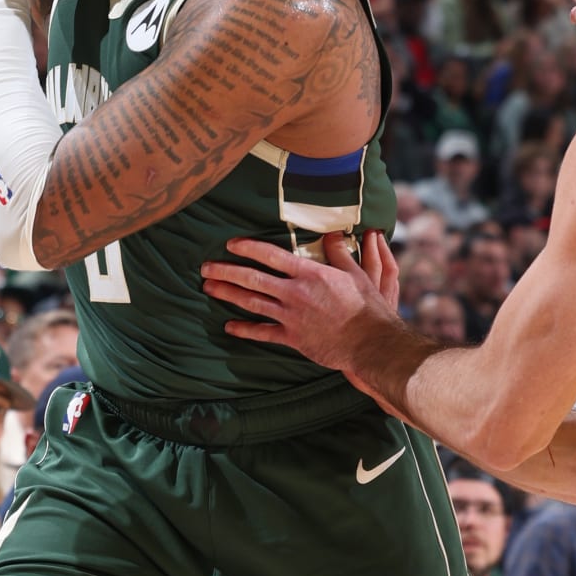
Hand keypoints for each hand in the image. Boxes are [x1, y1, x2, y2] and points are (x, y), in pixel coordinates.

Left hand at [200, 232, 402, 377]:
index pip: (270, 254)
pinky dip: (244, 329)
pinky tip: (229, 326)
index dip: (248, 248)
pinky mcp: (292, 337)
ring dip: (228, 294)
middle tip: (206, 267)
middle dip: (226, 271)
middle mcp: (294, 292)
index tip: (231, 244)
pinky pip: (262, 333)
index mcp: (308, 273)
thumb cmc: (366, 306)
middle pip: (253, 278)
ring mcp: (290, 316)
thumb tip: (333, 234)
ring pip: (252, 302)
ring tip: (209, 288)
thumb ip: (339, 253)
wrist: (369, 341)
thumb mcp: (354, 273)